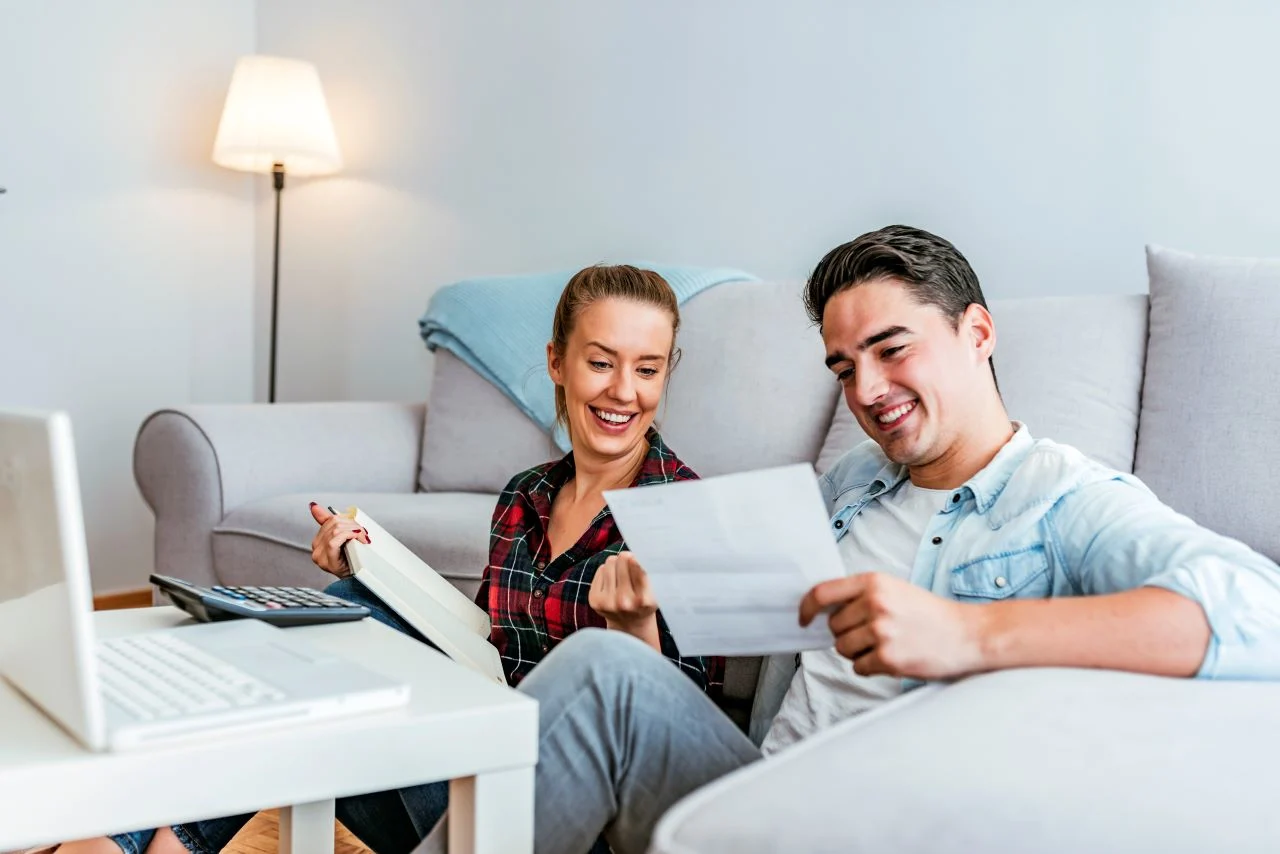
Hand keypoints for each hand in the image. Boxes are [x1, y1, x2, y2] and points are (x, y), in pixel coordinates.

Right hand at [309, 502, 369, 577]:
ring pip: (336, 529)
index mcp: (319, 540)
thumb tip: (313, 506)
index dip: (344, 518)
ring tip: (364, 537)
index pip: (329, 520)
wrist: (358, 581)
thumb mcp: (344, 540)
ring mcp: (318, 554)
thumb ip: (332, 523)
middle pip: (334, 523)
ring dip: (354, 529)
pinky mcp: (325, 560)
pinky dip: (349, 535)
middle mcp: (316, 547)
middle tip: (365, 533)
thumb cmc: (353, 562)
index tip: (357, 524)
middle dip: (353, 524)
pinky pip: (334, 540)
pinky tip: (358, 539)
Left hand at [589, 552, 660, 648]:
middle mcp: (624, 602)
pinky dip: (607, 572)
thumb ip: (647, 574)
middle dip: (627, 558)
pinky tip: (613, 582)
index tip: (640, 558)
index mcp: (644, 600)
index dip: (639, 558)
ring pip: (610, 562)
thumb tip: (633, 554)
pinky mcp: (594, 600)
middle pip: (623, 559)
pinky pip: (600, 570)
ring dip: (617, 563)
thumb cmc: (644, 605)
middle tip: (631, 563)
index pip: (639, 566)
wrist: (629, 628)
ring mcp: (607, 601)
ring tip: (622, 573)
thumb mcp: (654, 592)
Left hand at [799, 572, 985, 679]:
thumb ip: (861, 595)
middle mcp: (875, 604)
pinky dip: (870, 667)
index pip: (823, 593)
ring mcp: (881, 632)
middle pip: (833, 627)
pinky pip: (859, 668)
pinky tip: (892, 658)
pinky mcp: (889, 658)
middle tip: (874, 634)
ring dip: (858, 652)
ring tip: (885, 645)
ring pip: (843, 649)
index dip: (806, 608)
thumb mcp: (895, 589)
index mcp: (874, 582)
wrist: (968, 634)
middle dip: (847, 634)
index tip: (803, 619)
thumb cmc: (929, 613)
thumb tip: (823, 611)